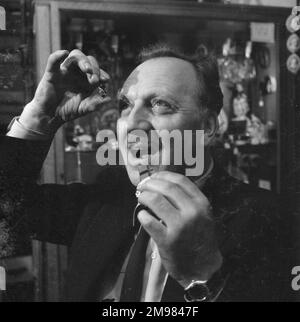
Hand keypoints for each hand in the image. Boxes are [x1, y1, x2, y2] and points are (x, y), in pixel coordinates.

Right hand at [20, 49, 110, 134]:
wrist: (50, 116)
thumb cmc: (67, 111)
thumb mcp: (83, 109)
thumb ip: (95, 105)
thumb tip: (108, 99)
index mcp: (86, 80)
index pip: (96, 71)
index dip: (102, 73)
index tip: (106, 80)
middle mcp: (77, 73)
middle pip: (88, 61)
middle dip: (94, 68)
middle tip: (94, 79)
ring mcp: (64, 71)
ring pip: (75, 56)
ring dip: (82, 61)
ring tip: (87, 70)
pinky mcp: (52, 74)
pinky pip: (53, 61)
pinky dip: (58, 56)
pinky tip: (64, 53)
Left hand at [137, 171, 222, 287]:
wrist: (202, 266)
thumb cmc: (199, 236)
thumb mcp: (202, 214)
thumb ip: (187, 199)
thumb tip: (163, 182)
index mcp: (201, 203)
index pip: (180, 181)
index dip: (163, 175)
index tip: (154, 176)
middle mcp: (192, 212)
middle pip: (166, 188)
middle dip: (150, 184)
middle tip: (143, 186)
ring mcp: (180, 227)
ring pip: (156, 201)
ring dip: (144, 196)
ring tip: (141, 197)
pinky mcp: (167, 241)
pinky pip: (149, 221)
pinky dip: (142, 215)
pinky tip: (142, 214)